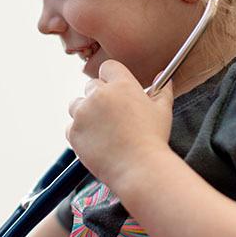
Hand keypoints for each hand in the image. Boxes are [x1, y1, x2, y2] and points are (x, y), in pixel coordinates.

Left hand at [66, 60, 174, 188]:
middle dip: (99, 98)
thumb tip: (164, 78)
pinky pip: (71, 127)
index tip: (116, 91)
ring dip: (86, 113)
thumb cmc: (153, 139)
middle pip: (91, 86)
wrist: (140, 169)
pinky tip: (98, 143)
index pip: (108, 67)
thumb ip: (162, 91)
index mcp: (122, 85)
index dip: (111, 78)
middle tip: (112, 117)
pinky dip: (81, 133)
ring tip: (103, 131)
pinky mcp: (73, 132)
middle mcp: (99, 94)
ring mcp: (83, 113)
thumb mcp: (163, 111)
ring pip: (77, 105)